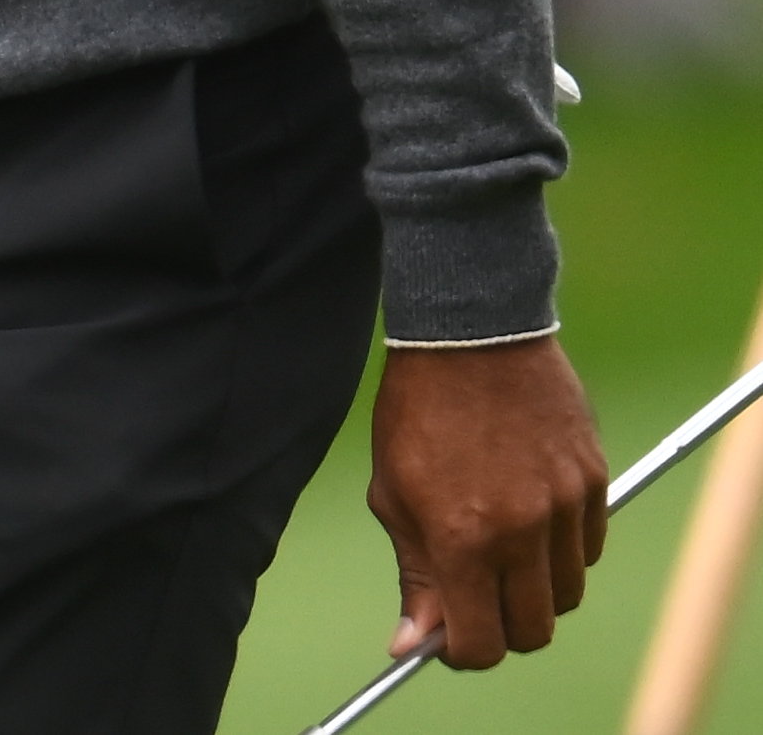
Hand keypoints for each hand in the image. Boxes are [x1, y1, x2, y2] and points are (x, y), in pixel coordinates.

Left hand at [371, 334, 608, 669]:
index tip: (448, 638)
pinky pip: (590, 550)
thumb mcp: (393, 494)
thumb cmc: (419, 412)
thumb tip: (410, 644)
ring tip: (501, 548)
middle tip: (476, 599)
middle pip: (533, 631)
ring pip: (567, 594)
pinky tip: (530, 516)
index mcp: (461, 537)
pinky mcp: (594, 483)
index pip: (479, 642)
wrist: (471, 335)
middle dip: (502, 628)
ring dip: (536, 589)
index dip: (461, 652)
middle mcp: (521, 530)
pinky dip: (564, 551)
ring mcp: (565, 507)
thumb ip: (413, 574)